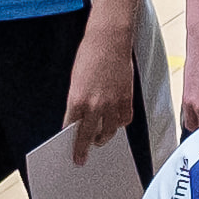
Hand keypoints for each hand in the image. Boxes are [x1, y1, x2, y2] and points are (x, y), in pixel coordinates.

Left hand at [64, 13, 137, 160]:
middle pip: (89, 135)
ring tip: (100, 138)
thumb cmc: (89, 56)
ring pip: (109, 131)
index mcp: (77, 100)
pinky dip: (120, 124)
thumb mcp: (76, 81)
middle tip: (82, 157)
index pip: (71, 129)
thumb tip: (79, 119)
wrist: (109, 40)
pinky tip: (115, 123)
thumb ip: (77, 102)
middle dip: (84, 149)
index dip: (71, 143)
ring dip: (103, 137)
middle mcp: (95, 105)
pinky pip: (124, 120)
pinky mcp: (127, 98)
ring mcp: (112, 103)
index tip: (73, 154)